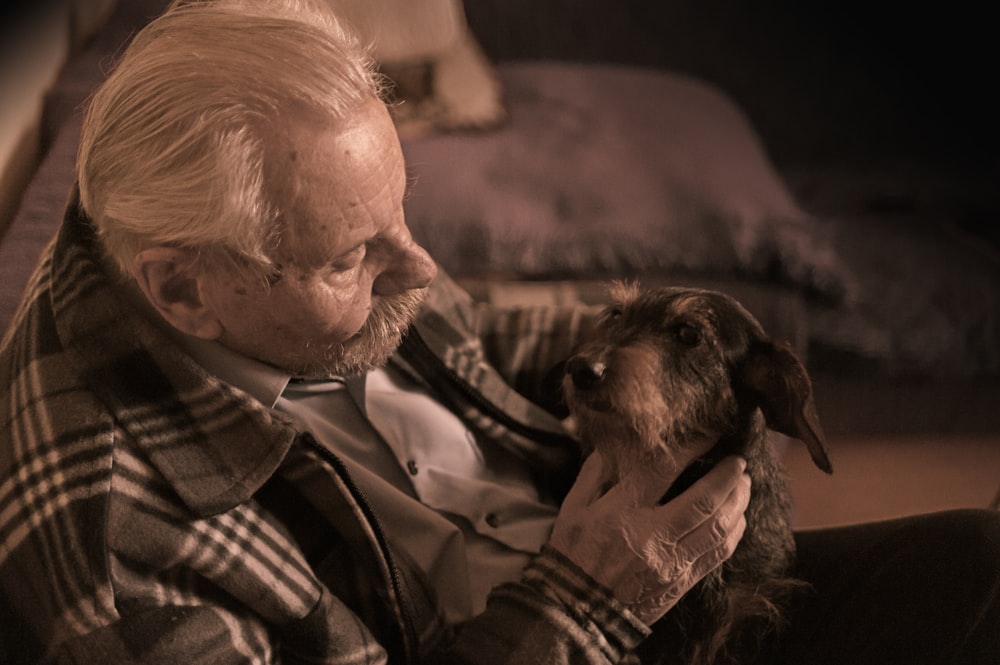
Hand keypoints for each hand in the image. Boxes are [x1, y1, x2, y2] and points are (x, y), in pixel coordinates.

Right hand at [548, 448, 750, 624]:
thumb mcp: (571, 508)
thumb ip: (595, 473)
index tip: (709, 433)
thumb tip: (618, 445)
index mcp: (620, 512)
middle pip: (704, 501)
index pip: (663, 470)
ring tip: (744, 483)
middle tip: (739, 460)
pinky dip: (734, 532)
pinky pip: (718, 554)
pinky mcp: (681, 582)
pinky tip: (738, 516)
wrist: (577, 611)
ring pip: (718, 528)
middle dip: (728, 476)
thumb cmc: (572, 555)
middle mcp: (650, 537)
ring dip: (738, 502)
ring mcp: (670, 563)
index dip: (691, 447)